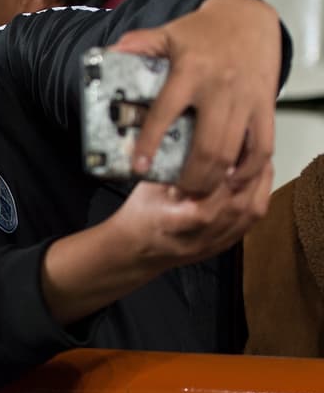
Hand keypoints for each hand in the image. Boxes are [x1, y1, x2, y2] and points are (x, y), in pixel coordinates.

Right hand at [40, 168, 272, 324]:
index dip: (230, 172)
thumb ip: (174, 170)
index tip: (236, 148)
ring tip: (261, 164)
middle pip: (240, 206)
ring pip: (249, 216)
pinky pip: (248, 225)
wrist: (130, 252)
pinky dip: (256, 201)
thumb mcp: (148, 188)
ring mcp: (211, 245)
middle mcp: (199, 238)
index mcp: (178, 221)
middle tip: (255, 151)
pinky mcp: (219, 247)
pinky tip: (257, 185)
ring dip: (259, 188)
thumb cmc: (136, 216)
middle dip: (252, 177)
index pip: (216, 195)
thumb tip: (197, 140)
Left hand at [111, 0, 280, 194]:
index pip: (165, 112)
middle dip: (190, 178)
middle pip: (206, 147)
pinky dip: (249, 169)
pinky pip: (263, 146)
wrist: (248, 18)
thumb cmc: (200, 33)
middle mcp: (219, 88)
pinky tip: (232, 180)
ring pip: (233, 151)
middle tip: (176, 193)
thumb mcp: (166, 33)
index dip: (149, 143)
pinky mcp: (266, 105)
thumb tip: (110, 54)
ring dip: (215, 179)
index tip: (138, 168)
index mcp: (189, 72)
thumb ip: (137, 44)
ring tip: (198, 192)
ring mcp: (245, 99)